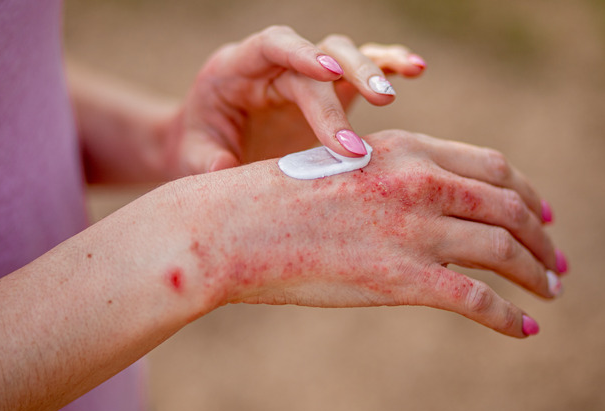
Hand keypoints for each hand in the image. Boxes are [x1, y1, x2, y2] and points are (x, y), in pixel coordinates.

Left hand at [162, 26, 426, 174]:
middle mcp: (275, 64)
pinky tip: (413, 69)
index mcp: (237, 68)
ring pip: (345, 55)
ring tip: (406, 77)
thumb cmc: (200, 147)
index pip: (272, 46)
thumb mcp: (192, 156)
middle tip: (382, 103)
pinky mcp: (329, 89)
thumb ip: (205, 162)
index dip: (300, 53)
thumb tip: (226, 170)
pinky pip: (360, 68)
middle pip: (318, 53)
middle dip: (350, 75)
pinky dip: (386, 65)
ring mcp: (305, 74)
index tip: (328, 74)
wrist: (210, 145)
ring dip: (375, 65)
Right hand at [172, 130, 562, 337]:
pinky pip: (477, 300)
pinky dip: (509, 316)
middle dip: (542, 235)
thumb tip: (427, 202)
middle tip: (557, 259)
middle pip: (510, 206)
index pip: (492, 167)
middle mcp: (421, 182)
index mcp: (408, 150)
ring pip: (504, 250)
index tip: (543, 213)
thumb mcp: (347, 168)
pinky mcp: (403, 279)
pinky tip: (524, 328)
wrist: (235, 226)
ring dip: (538, 273)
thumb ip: (392, 177)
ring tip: (551, 291)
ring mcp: (414, 230)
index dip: (526, 192)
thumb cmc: (280, 199)